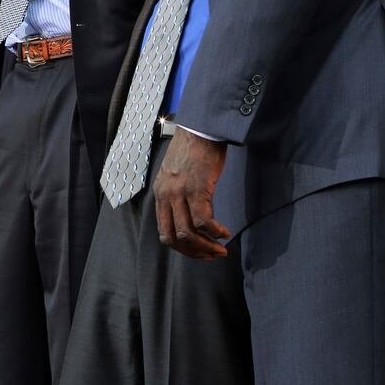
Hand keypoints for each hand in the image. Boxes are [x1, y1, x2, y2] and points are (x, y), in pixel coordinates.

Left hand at [153, 130, 230, 260]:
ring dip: (206, 246)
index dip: (182, 248)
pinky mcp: (196, 188)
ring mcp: (179, 192)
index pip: (164, 232)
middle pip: (174, 238)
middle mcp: (165, 195)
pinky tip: (224, 232)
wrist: (201, 129)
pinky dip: (215, 232)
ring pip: (188, 233)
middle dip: (194, 253)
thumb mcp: (177, 175)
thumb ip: (178, 194)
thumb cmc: (194, 150)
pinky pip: (203, 221)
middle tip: (212, 255)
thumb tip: (190, 216)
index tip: (199, 252)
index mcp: (160, 193)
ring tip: (220, 248)